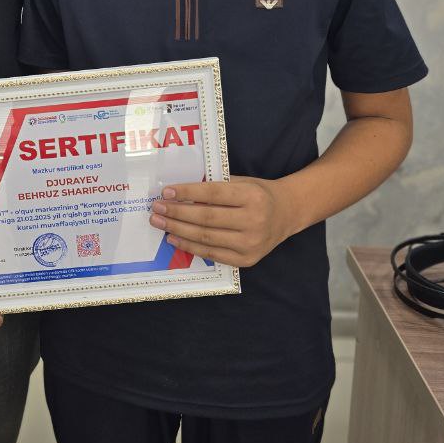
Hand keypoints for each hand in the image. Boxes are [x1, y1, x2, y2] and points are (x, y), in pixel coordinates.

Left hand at [149, 176, 298, 268]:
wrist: (287, 214)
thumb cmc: (258, 194)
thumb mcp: (242, 182)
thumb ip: (215, 186)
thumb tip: (179, 191)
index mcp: (252, 196)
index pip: (213, 194)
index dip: (187, 193)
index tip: (166, 191)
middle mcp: (253, 221)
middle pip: (206, 218)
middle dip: (177, 213)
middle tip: (156, 208)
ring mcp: (251, 243)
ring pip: (206, 237)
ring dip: (178, 230)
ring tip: (160, 223)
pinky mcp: (247, 260)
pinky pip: (212, 254)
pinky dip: (190, 246)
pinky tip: (174, 238)